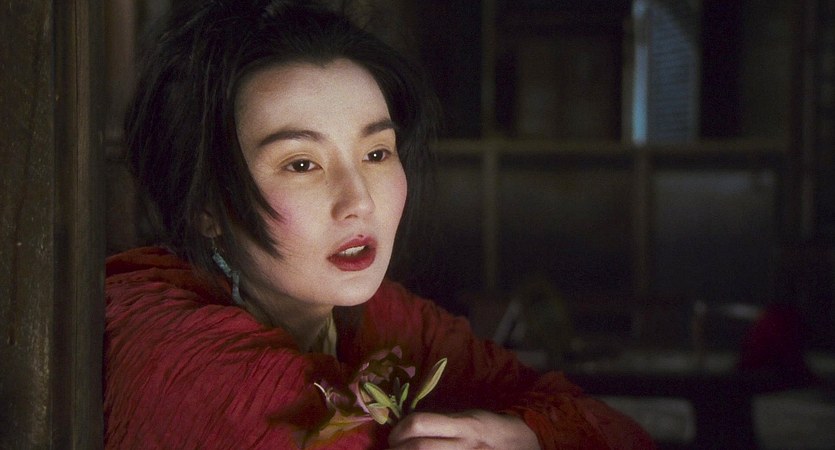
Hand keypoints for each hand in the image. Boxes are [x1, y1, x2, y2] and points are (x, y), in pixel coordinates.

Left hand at [386, 410, 539, 449]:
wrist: (521, 445)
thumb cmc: (490, 428)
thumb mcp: (468, 417)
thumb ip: (441, 422)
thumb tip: (408, 427)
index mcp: (463, 425)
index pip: (419, 424)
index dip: (399, 429)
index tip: (395, 434)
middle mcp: (463, 445)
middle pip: (417, 448)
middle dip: (397, 449)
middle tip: (393, 449)